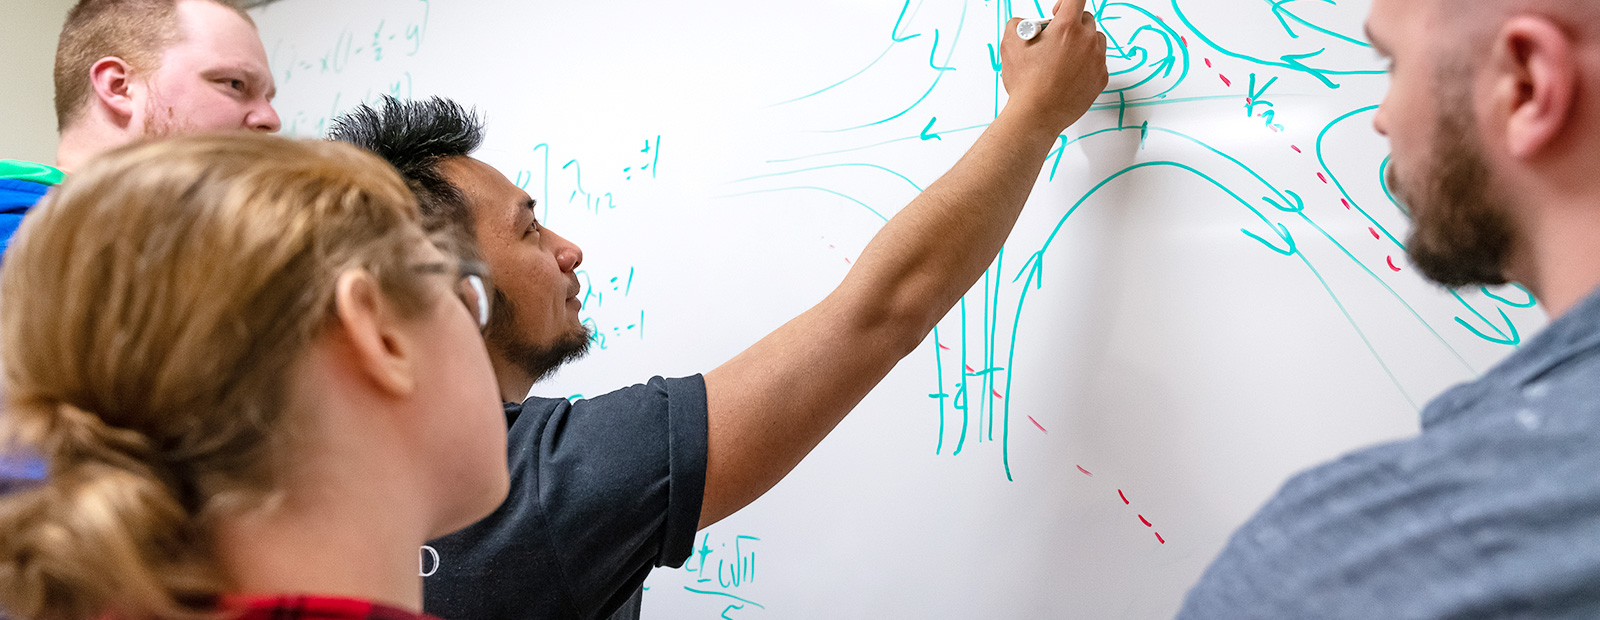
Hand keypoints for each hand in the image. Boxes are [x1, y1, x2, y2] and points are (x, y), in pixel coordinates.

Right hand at [999, 0, 1108, 133]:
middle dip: (1071, 26)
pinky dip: (1086, 65)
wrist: (1037, 114)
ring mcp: (1096, 60)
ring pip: (1095, 41)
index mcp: (1066, 28)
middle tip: (1054, 41)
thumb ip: (1018, 24)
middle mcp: (1086, 41)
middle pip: (1086, 20)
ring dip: (1082, 44)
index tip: (1057, 12)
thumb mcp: (1010, 43)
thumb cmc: (1026, 83)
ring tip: (1063, 59)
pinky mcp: (1100, 78)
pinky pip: (1097, 63)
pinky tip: (1068, 75)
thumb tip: (1025, 24)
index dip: (1065, 2)